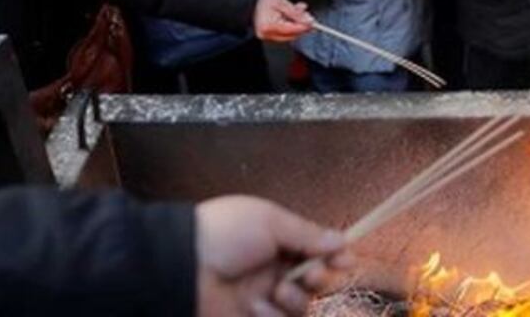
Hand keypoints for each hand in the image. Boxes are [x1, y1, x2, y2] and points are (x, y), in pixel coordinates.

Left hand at [196, 195, 351, 315]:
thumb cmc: (225, 233)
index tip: (347, 260)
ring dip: (297, 299)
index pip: (315, 249)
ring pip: (302, 306)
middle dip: (319, 277)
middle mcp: (273, 269)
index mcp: (277, 240)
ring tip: (278, 292)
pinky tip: (257, 307)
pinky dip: (275, 316)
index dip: (333, 255)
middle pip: (314, 280)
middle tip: (310, 274)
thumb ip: (306, 233)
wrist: (183, 266)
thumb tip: (342, 240)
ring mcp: (263, 297)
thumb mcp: (269, 221)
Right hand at [253, 0, 311, 41]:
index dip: (304, 26)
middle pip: (290, 34)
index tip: (313, 22)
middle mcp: (266, 33)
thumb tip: (308, 21)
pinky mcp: (265, 31)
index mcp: (269, 27)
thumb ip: (295, 14)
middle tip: (309, 16)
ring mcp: (265, 34)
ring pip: (287, 32)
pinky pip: (281, 30)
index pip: (292, 30)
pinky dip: (288, 22)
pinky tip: (292, 13)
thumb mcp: (281, 2)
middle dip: (301, 25)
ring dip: (295, 22)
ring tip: (299, 9)